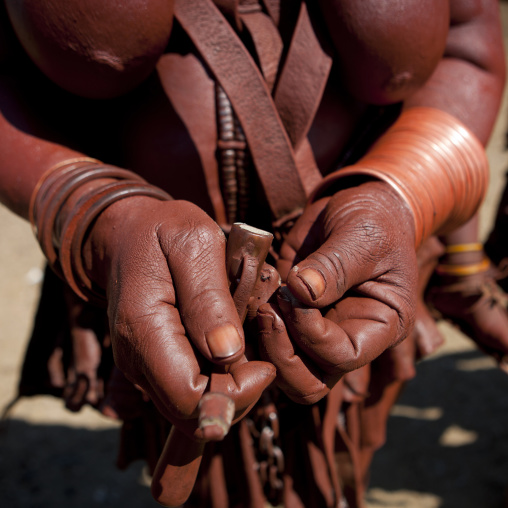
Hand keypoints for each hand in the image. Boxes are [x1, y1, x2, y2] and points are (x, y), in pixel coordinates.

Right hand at [83, 197, 274, 436]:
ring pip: (195, 407)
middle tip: (262, 356)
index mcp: (144, 330)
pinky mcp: (154, 364)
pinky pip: (191, 390)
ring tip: (246, 342)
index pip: (190, 397)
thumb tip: (228, 353)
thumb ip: (209, 297)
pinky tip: (230, 344)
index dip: (236, 392)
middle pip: (193, 414)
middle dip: (238, 395)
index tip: (264, 363)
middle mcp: (138, 359)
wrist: (127, 234)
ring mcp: (144, 365)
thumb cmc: (163, 231)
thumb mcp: (193, 244)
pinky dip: (219, 379)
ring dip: (231, 388)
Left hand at [258, 181, 417, 403]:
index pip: (344, 356)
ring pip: (282, 370)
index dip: (313, 335)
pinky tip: (253, 290)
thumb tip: (300, 290)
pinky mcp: (289, 317)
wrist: (356, 207)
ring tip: (260, 299)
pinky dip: (250, 324)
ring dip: (262, 342)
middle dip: (281, 354)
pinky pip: (264, 339)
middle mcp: (347, 338)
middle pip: (310, 382)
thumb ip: (334, 266)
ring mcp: (314, 331)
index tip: (294, 295)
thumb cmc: (372, 221)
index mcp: (379, 326)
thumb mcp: (362, 236)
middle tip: (267, 310)